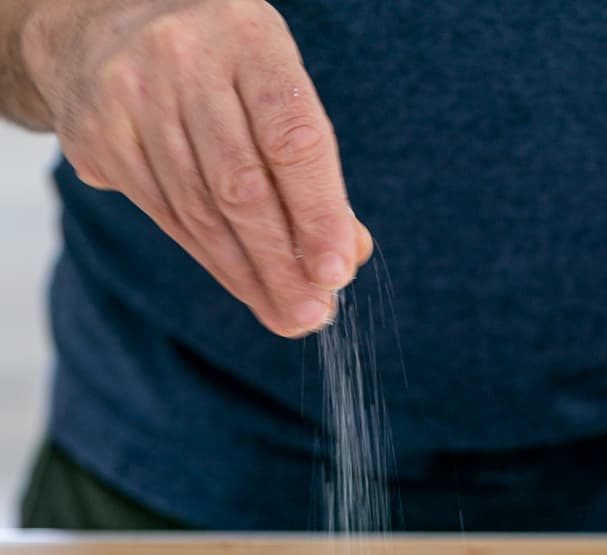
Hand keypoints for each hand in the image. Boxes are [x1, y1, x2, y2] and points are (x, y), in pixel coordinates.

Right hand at [21, 0, 372, 335]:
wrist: (107, 27)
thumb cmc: (221, 69)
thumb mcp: (275, 87)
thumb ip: (313, 167)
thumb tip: (346, 255)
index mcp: (247, 37)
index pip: (291, 139)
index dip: (317, 213)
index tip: (337, 271)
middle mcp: (184, 60)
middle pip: (240, 186)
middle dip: (282, 263)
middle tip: (311, 313)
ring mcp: (132, 97)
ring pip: (200, 212)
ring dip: (249, 276)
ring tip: (284, 313)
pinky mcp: (99, 137)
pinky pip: (166, 218)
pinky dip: (212, 261)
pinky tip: (245, 287)